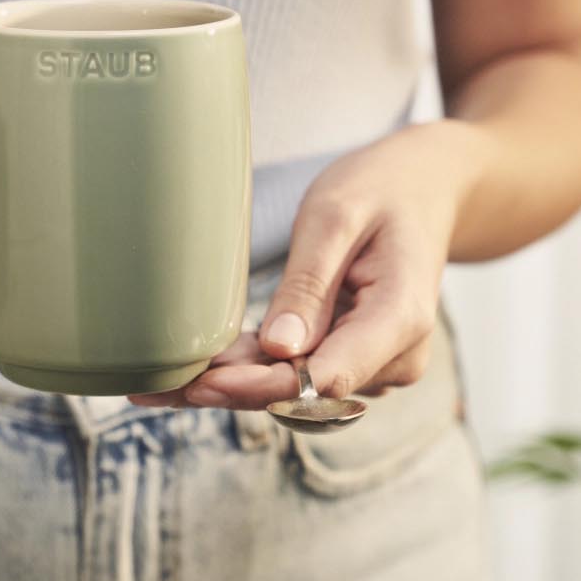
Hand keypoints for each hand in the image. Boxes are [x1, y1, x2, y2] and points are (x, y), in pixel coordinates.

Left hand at [129, 121, 491, 409]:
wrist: (428, 188)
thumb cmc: (382, 189)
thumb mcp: (337, 217)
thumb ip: (310, 283)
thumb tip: (280, 349)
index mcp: (400, 319)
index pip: (325, 375)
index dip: (260, 386)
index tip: (204, 382)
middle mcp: (393, 355)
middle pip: (303, 392)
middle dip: (230, 391)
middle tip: (153, 391)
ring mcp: (373, 361)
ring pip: (293, 389)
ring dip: (230, 385)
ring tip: (154, 385)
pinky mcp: (350, 356)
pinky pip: (296, 372)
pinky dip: (246, 371)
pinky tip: (190, 374)